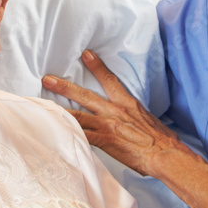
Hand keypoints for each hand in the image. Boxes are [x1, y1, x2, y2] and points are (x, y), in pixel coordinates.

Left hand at [42, 50, 189, 177]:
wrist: (166, 153)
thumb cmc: (162, 140)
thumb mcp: (149, 120)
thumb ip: (135, 116)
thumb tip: (132, 119)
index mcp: (127, 103)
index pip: (110, 80)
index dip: (96, 66)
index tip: (85, 54)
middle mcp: (115, 111)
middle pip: (85, 96)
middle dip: (64, 86)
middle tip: (47, 78)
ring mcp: (108, 125)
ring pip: (78, 116)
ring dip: (58, 110)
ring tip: (42, 106)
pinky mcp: (105, 141)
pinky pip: (81, 136)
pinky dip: (68, 134)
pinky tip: (55, 133)